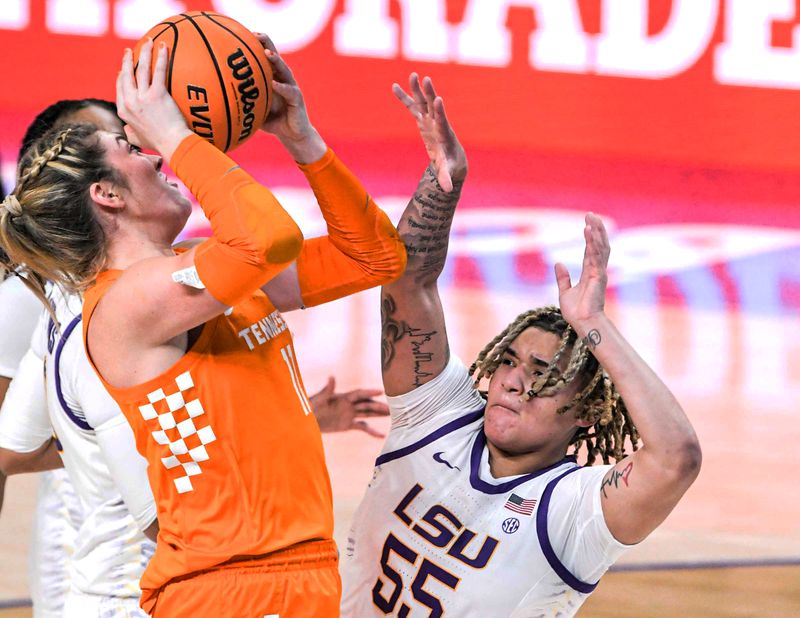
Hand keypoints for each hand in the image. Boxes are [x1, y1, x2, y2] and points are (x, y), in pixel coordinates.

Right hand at [115, 40, 190, 161]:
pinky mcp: (157, 94)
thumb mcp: (138, 139)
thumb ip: (131, 132)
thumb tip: (128, 130)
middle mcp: (130, 102)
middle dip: (127, 60)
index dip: (121, 76)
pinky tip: (164, 47)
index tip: (123, 69)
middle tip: (130, 51)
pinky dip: (161, 57)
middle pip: (126, 74)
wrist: (172, 144)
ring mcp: (142, 97)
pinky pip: (159, 71)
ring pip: (141, 68)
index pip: (120, 87)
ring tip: (148, 42)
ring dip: (144, 52)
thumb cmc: (159, 144)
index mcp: (124, 111)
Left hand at [254, 33, 325, 162]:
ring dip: (276, 61)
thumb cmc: (273, 121)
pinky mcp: (297, 100)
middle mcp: (283, 79)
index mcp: (273, 78)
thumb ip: (243, 101)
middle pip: (276, 57)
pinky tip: (274, 84)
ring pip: (285, 71)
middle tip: (257, 34)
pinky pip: (290, 92)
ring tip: (268, 54)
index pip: (266, 58)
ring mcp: (291, 88)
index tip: (246, 33)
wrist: (292, 135)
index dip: (258, 45)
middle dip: (267, 44)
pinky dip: (281, 87)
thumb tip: (220, 100)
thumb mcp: (255, 109)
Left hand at [309, 377, 388, 437]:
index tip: (381, 392)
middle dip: (379, 406)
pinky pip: (362, 427)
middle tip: (393, 408)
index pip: (359, 393)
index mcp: (342, 397)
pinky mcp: (348, 424)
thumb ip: (326, 389)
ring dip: (379, 414)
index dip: (369, 392)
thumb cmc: (309, 407)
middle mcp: (349, 404)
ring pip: (368, 413)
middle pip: (367, 404)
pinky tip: (382, 435)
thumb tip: (331, 376)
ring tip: (393, 415)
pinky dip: (372, 431)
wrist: (304, 420)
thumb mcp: (317, 399)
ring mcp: (349, 414)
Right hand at [393, 73, 466, 191]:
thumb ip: (447, 179)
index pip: (442, 120)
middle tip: (426, 79)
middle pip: (433, 105)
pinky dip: (404, 97)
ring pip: (423, 102)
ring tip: (412, 75)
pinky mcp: (422, 120)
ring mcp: (430, 119)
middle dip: (429, 93)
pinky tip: (394, 86)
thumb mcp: (448, 173)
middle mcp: (438, 123)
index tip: (438, 99)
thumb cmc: (451, 166)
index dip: (440, 111)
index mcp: (445, 134)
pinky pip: (412, 106)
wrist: (452, 160)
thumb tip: (448, 191)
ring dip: (416, 89)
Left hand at [554, 213, 609, 329]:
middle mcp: (596, 270)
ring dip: (596, 232)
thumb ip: (562, 277)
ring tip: (592, 218)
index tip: (587, 223)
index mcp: (589, 272)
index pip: (590, 250)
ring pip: (600, 248)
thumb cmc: (576, 311)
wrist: (582, 323)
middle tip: (591, 214)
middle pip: (598, 245)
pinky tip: (589, 233)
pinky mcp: (599, 277)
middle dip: (596, 229)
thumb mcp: (564, 291)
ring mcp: (599, 272)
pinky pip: (596, 257)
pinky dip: (593, 244)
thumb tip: (558, 262)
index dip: (589, 236)